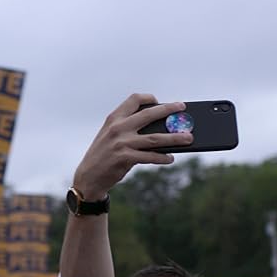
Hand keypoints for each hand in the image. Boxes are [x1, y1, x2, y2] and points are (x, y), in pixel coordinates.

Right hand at [71, 94, 192, 199]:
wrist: (88, 178)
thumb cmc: (103, 156)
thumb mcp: (110, 136)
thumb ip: (127, 128)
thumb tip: (158, 128)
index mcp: (114, 118)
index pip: (134, 99)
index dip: (150, 99)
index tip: (160, 103)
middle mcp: (118, 128)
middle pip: (149, 114)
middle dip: (169, 110)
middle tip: (183, 109)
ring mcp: (121, 143)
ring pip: (155, 138)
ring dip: (175, 138)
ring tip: (188, 138)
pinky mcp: (125, 158)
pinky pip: (150, 156)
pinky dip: (162, 157)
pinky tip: (170, 158)